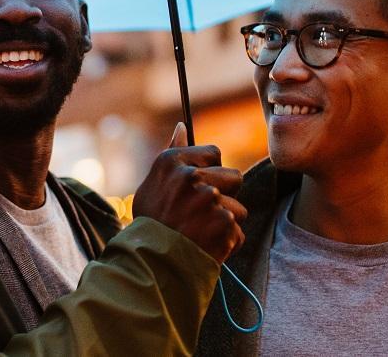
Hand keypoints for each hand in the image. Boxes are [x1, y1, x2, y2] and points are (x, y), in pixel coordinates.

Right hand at [131, 123, 246, 261]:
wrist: (149, 262)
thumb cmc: (151, 222)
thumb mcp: (154, 183)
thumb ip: (173, 152)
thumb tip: (183, 126)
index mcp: (172, 161)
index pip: (214, 153)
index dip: (209, 172)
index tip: (197, 189)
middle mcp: (192, 176)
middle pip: (234, 177)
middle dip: (225, 195)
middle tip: (201, 214)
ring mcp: (210, 199)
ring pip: (238, 208)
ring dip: (226, 222)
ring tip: (201, 234)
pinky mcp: (224, 223)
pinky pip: (237, 233)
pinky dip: (226, 243)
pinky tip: (206, 247)